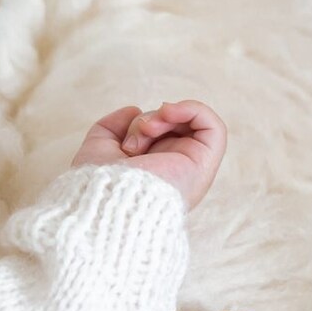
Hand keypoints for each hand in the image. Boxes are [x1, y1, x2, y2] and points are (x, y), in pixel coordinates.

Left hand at [70, 99, 227, 209]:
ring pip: (189, 124)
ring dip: (165, 116)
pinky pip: (213, 126)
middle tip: (135, 137)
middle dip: (149, 121)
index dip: (140, 126)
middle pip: (172, 128)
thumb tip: (135, 110)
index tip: (124, 139)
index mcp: (153, 172)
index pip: (157, 136)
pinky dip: (192, 109)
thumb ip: (112, 126)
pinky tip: (168, 113)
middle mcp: (174, 171)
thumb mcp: (98, 147)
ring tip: (148, 127)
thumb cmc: (100, 184)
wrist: (111, 201)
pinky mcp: (204, 164)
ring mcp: (191, 168)